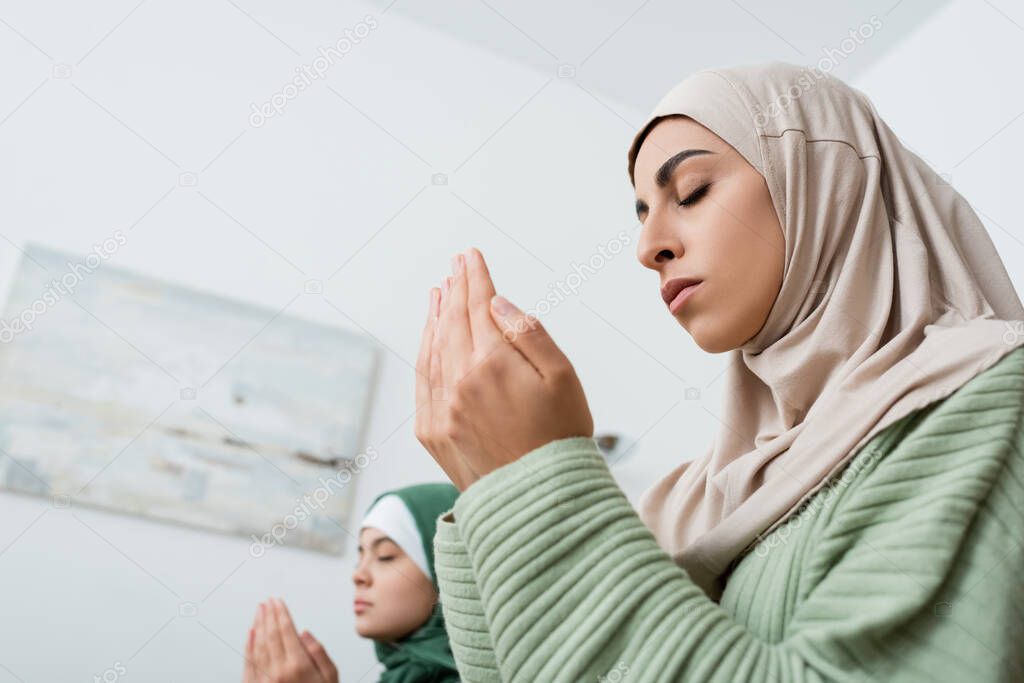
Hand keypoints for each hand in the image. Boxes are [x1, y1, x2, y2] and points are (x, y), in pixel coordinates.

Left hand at [243, 598, 338, 682]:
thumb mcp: (331, 676)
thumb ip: (318, 652)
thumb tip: (304, 633)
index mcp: (298, 665)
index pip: (286, 630)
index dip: (281, 613)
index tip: (278, 601)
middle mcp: (279, 671)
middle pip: (270, 635)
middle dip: (268, 615)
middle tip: (267, 601)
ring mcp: (265, 681)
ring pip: (258, 646)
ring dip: (258, 626)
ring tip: (259, 612)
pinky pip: (249, 664)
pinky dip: (248, 647)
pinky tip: (250, 635)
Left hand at [414, 247, 593, 489]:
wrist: (539, 500)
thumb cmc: (561, 436)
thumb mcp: (561, 377)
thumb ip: (528, 334)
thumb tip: (496, 303)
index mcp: (491, 364)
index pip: (479, 307)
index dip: (476, 278)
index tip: (472, 255)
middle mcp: (459, 382)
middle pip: (452, 322)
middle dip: (455, 289)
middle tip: (456, 264)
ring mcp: (442, 407)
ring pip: (433, 348)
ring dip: (435, 316)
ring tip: (439, 292)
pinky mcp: (434, 431)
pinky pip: (423, 380)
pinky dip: (425, 352)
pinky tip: (430, 338)